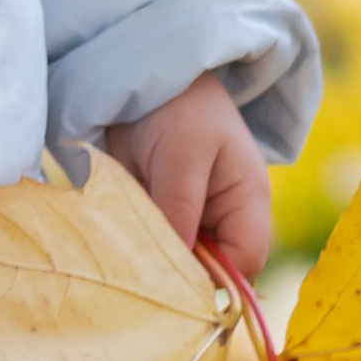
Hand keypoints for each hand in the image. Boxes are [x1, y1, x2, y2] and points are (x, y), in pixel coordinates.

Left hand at [104, 74, 272, 279]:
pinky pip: (150, 247)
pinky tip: (113, 245)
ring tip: (123, 256)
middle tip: (141, 271)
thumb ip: (180, 207)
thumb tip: (175, 266)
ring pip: (177, 263)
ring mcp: (189, 220)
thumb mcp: (182, 153)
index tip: (176, 281)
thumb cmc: (179, 105)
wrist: (144, 79)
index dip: (218, 279)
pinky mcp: (158, 218)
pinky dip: (133, 250)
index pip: (246, 260)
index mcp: (246, 202)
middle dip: (180, 275)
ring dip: (151, 264)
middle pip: (212, 270)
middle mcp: (222, 218)